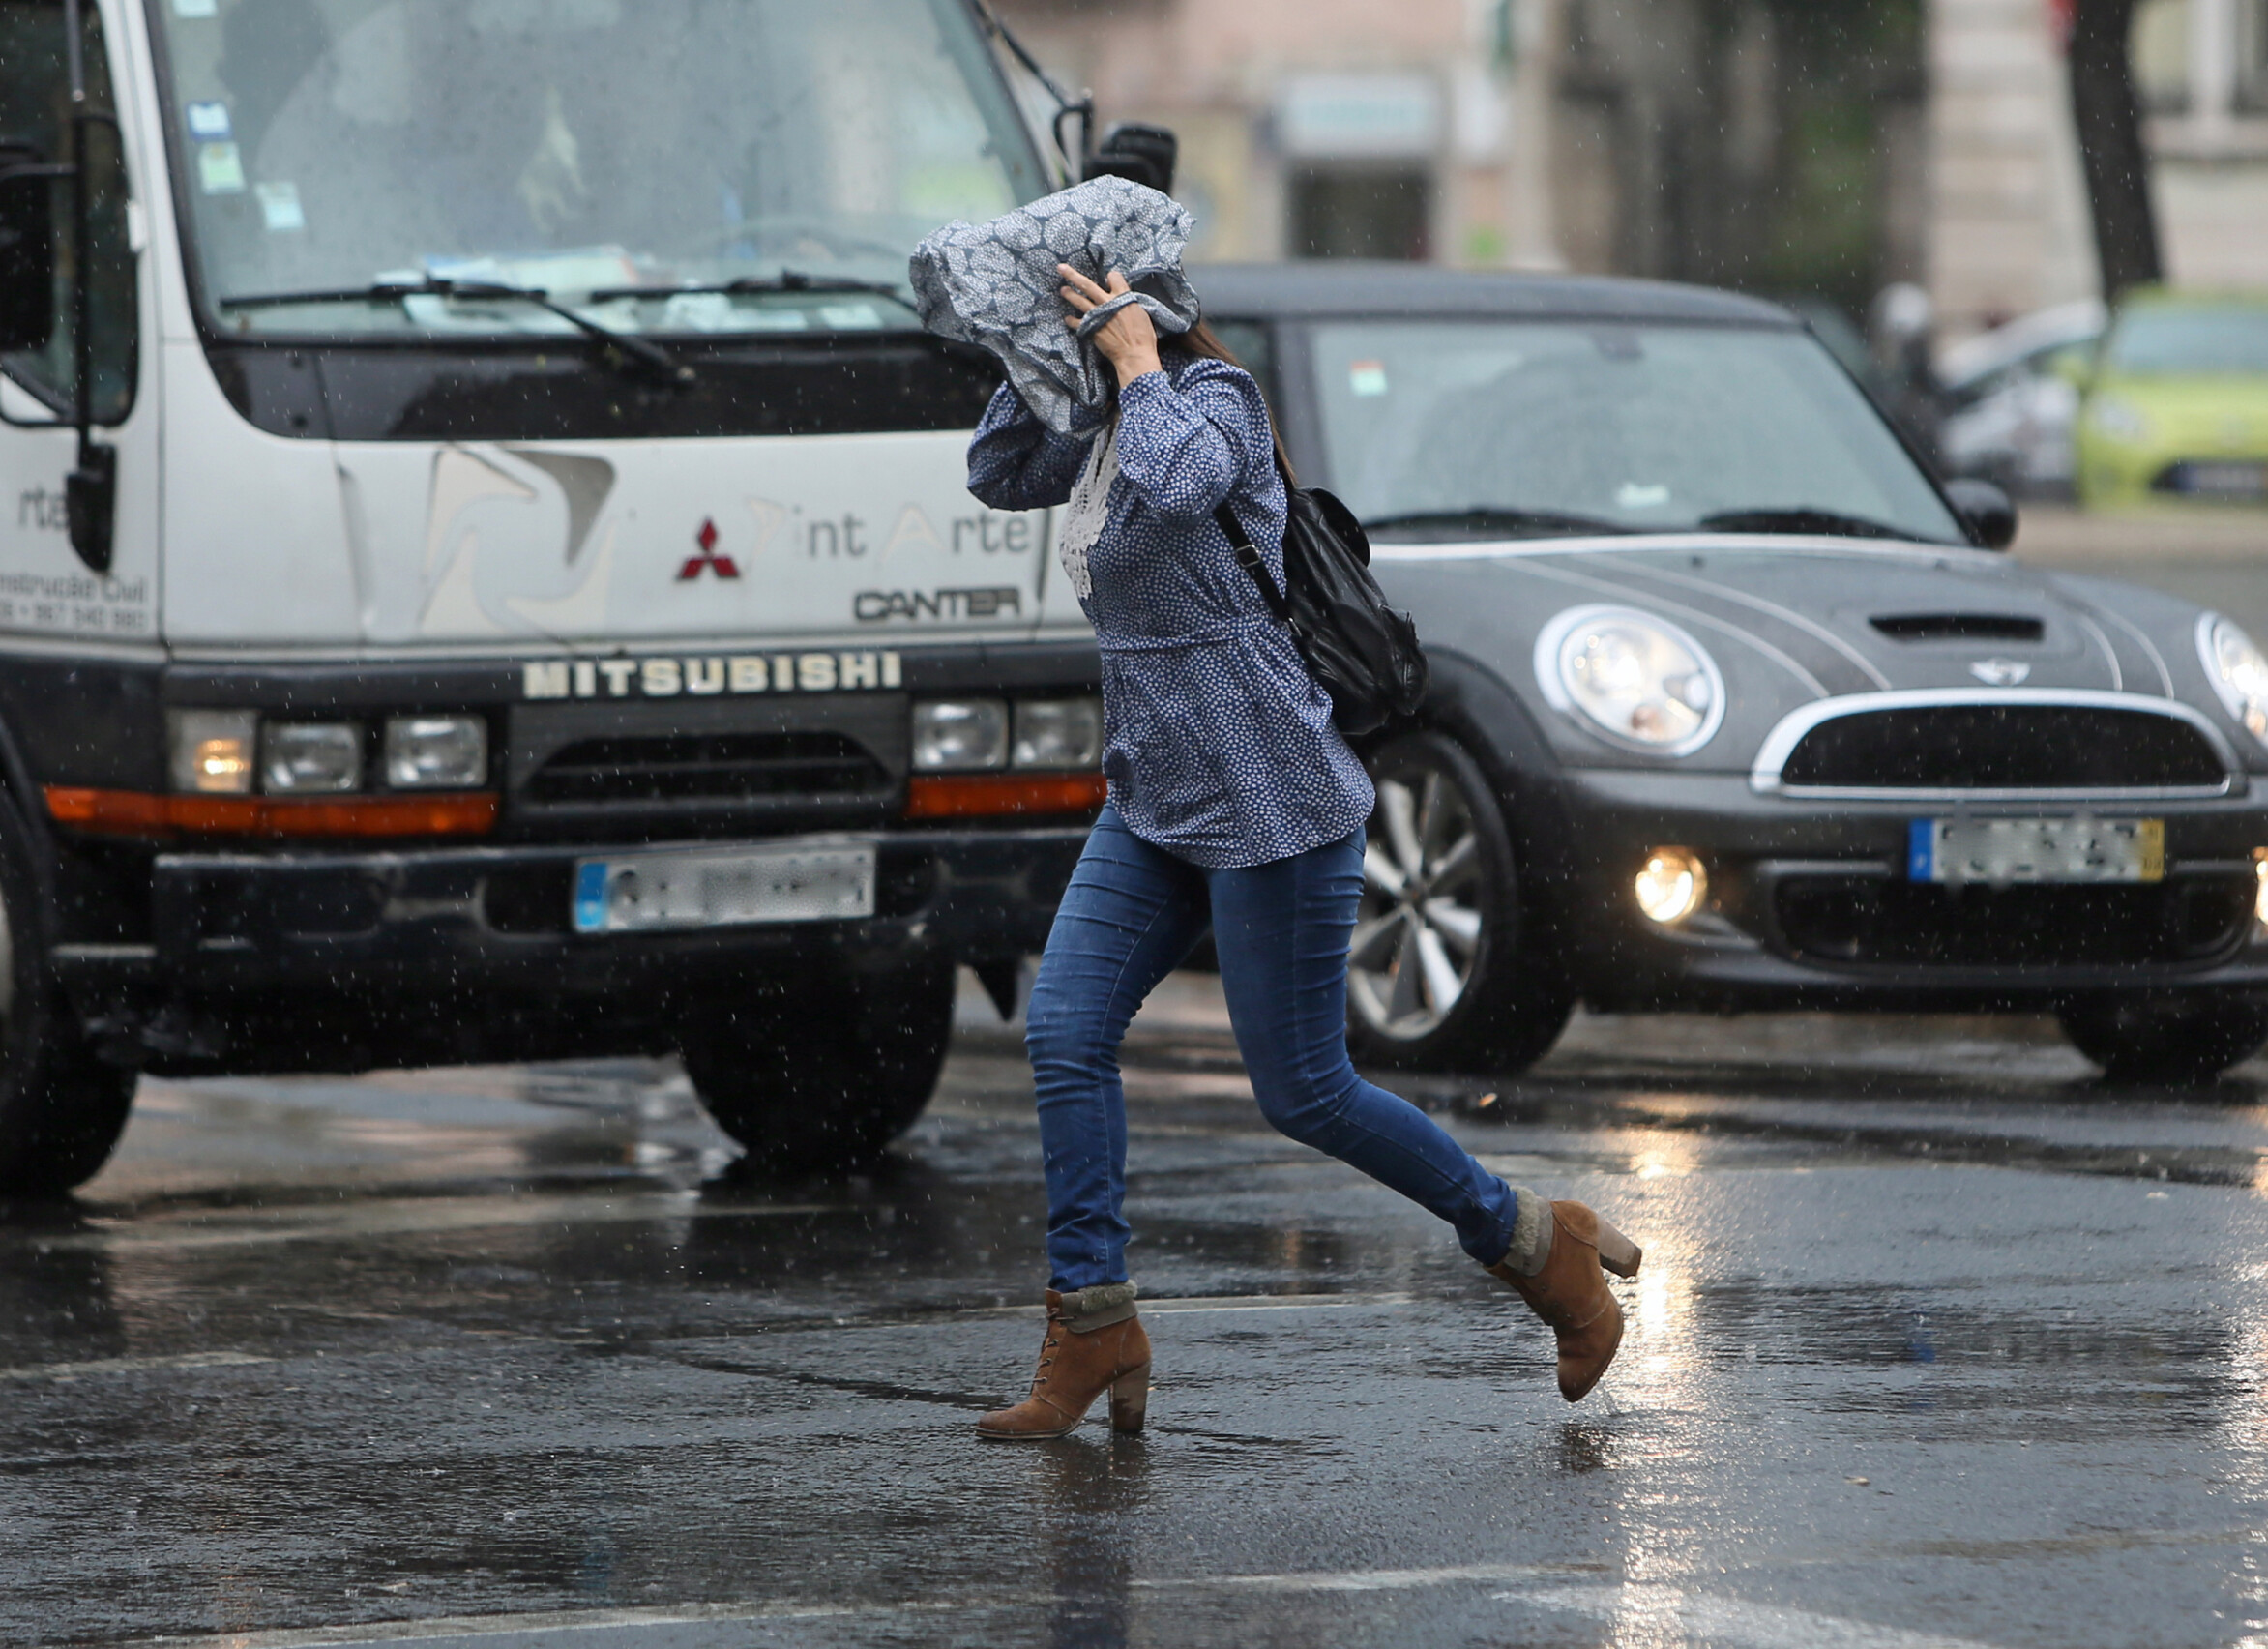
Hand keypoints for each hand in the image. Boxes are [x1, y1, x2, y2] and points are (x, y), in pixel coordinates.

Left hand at [1059, 264, 1160, 387]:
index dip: (1111, 277)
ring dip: (1069, 294)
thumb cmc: (1143, 337)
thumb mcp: (1142, 313)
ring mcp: (1097, 315)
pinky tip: (1068, 318)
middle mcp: (1107, 302)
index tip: (1110, 280)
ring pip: (1079, 301)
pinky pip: (1077, 322)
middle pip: (1087, 284)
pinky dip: (1071, 320)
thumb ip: (1130, 303)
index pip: (1114, 276)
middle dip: (1072, 275)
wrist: (1134, 355)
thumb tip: (1125, 300)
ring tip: (1063, 290)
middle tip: (1061, 267)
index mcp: (1123, 296)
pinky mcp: (1091, 328)